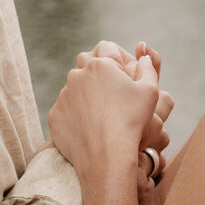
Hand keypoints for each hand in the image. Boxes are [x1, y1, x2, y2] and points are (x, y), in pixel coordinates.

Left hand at [72, 41, 172, 192]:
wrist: (106, 156)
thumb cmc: (132, 122)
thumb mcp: (150, 91)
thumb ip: (148, 67)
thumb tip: (144, 55)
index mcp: (100, 64)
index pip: (107, 48)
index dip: (119, 59)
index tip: (126, 76)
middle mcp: (76, 75)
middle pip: (87, 64)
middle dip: (99, 73)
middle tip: (114, 93)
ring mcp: (63, 96)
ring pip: (75, 87)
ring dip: (86, 94)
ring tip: (103, 115)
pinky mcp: (55, 115)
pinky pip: (66, 109)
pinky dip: (75, 114)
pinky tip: (90, 128)